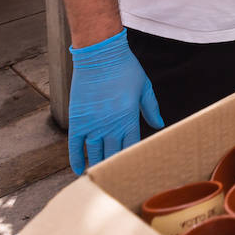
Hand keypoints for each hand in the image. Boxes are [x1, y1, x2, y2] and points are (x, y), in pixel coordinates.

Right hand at [67, 29, 163, 173]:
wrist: (100, 55)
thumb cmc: (125, 68)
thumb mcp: (144, 87)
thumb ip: (151, 108)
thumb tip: (160, 125)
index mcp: (129, 117)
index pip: (132, 146)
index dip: (134, 159)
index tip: (136, 170)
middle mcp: (110, 124)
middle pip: (113, 153)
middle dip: (116, 167)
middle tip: (119, 180)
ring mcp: (92, 123)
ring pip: (94, 153)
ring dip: (97, 165)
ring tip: (100, 177)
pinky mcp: (77, 119)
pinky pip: (75, 145)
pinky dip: (76, 158)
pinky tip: (79, 169)